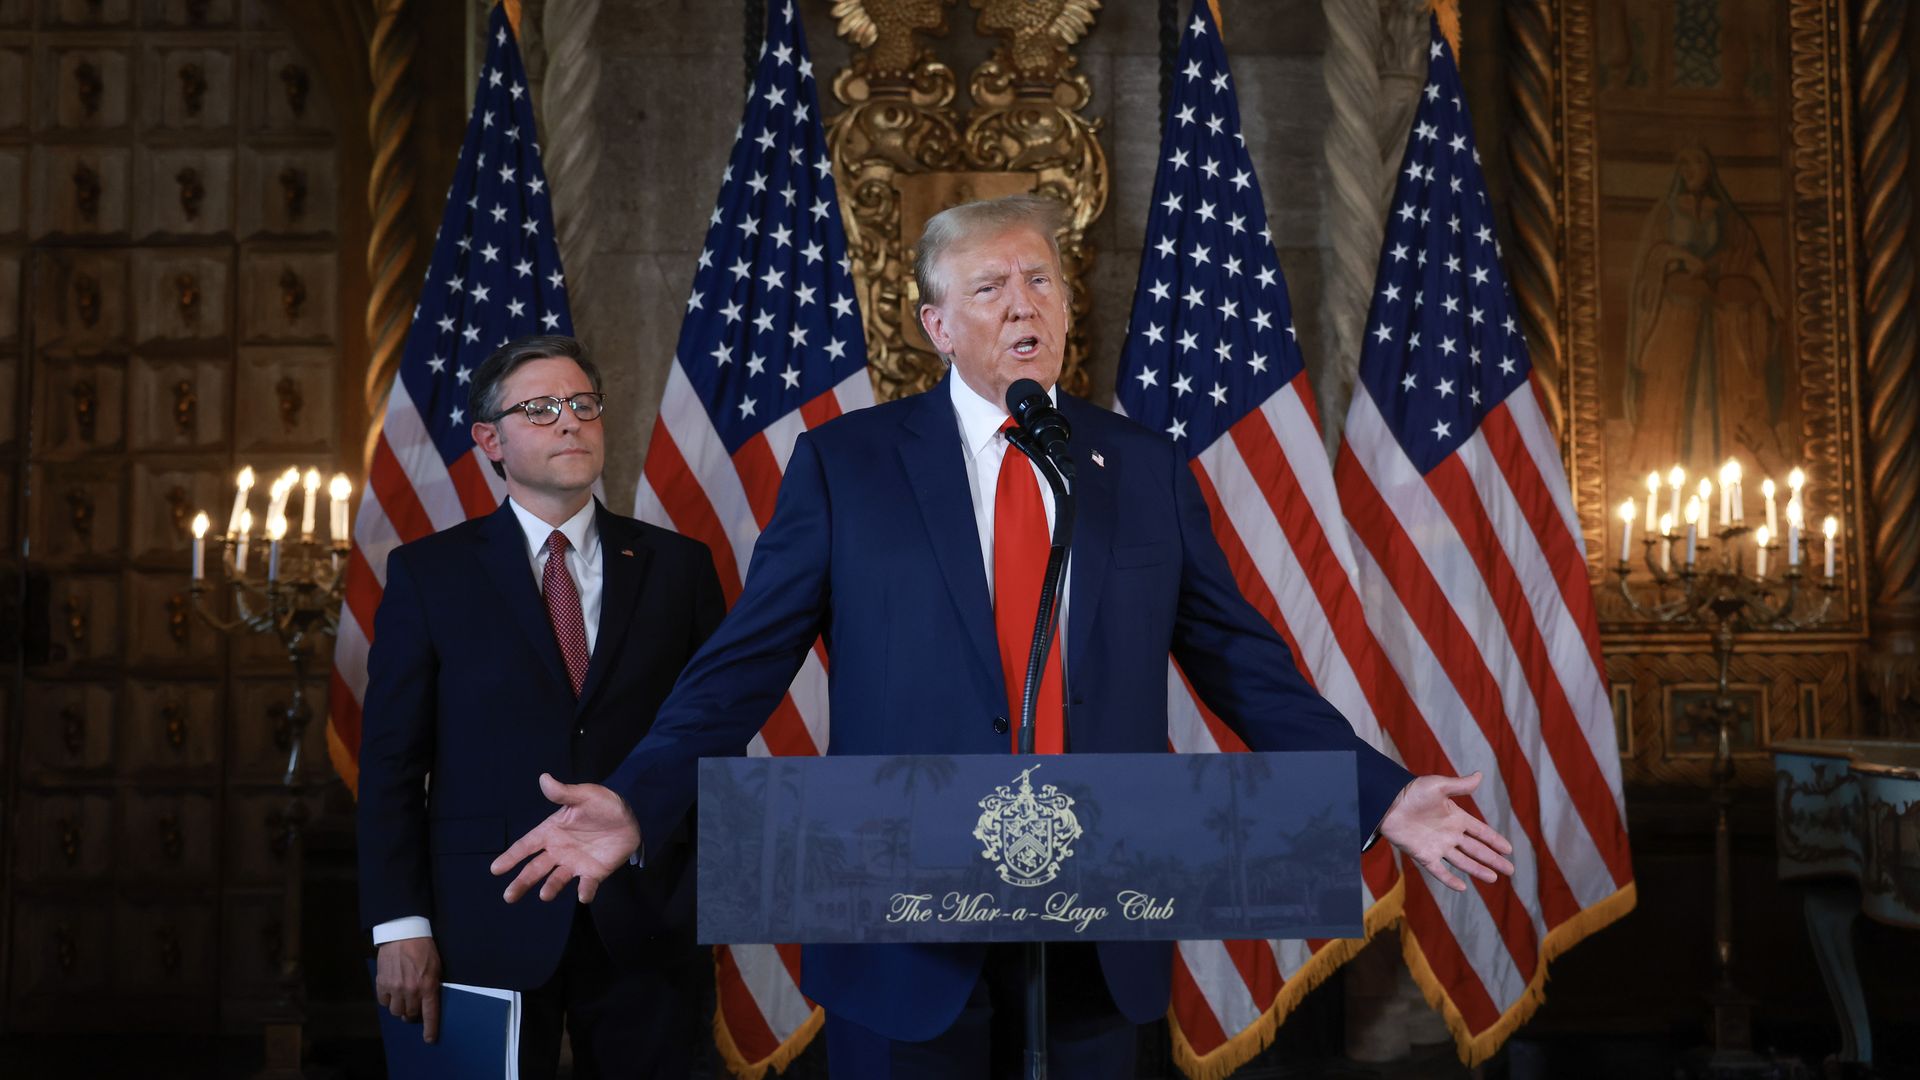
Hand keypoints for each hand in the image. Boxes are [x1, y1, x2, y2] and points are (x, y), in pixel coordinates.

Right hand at [374, 937, 442, 1042]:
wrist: (403, 933)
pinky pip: (383, 1002)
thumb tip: (428, 1002)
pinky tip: (391, 990)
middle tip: (414, 1004)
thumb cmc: (423, 948)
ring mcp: (395, 988)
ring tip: (402, 997)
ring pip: (396, 1011)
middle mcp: (411, 990)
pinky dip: (387, 999)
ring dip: (400, 1007)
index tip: (429, 1039)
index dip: (430, 1029)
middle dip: (413, 1013)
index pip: (430, 1014)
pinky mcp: (382, 983)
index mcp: (428, 986)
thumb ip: (432, 985)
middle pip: (410, 1014)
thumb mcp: (436, 967)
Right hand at [490, 773, 640, 903]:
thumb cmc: (603, 804)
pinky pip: (587, 884)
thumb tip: (544, 778)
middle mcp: (559, 850)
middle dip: (521, 882)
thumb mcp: (584, 795)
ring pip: (557, 879)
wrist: (632, 816)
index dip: (511, 857)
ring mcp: (575, 863)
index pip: (526, 846)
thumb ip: (564, 793)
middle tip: (509, 896)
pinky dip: (585, 891)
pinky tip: (583, 896)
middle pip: (535, 869)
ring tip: (544, 895)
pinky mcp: (594, 872)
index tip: (495, 869)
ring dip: (550, 888)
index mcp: (551, 832)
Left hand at [1378, 772, 1516, 892]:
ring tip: (1494, 878)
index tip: (1509, 849)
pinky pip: (1439, 870)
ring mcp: (1437, 846)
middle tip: (1510, 870)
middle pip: (1476, 849)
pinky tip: (1463, 888)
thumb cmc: (1412, 791)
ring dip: (1478, 870)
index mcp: (1455, 817)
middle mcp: (1449, 834)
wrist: (1387, 803)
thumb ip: (1460, 785)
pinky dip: (1450, 880)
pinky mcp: (1423, 855)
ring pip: (1463, 861)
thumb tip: (1479, 775)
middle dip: (1493, 859)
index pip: (1480, 831)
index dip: (1494, 840)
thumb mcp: (1438, 786)